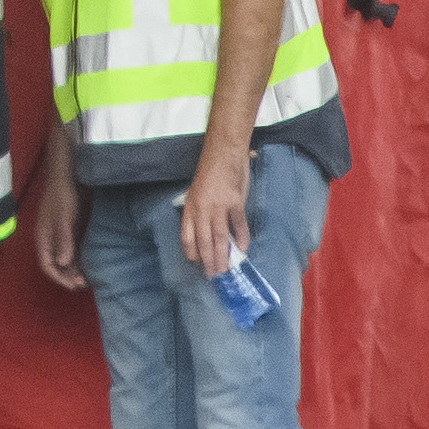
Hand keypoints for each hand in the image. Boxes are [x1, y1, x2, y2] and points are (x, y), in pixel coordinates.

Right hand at [29, 153, 86, 291]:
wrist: (64, 176)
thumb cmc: (62, 196)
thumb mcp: (64, 218)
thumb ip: (63, 240)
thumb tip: (62, 263)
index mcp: (43, 237)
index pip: (47, 265)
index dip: (59, 277)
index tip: (73, 285)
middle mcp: (48, 239)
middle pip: (54, 264)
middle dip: (67, 276)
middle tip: (83, 283)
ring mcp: (56, 234)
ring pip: (62, 258)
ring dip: (72, 269)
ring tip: (86, 278)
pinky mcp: (65, 229)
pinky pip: (69, 250)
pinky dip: (76, 259)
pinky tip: (86, 263)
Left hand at [179, 156, 250, 279]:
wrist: (223, 152)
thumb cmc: (209, 171)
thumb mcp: (195, 191)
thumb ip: (198, 211)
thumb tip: (204, 233)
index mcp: (190, 207)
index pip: (186, 237)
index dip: (191, 253)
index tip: (197, 264)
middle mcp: (202, 210)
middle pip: (204, 242)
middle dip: (208, 261)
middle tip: (213, 275)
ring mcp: (219, 207)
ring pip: (220, 238)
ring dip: (223, 257)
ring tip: (225, 270)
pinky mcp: (235, 203)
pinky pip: (238, 226)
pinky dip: (241, 239)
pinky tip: (242, 250)